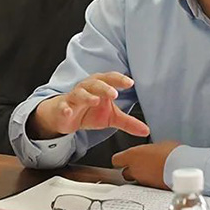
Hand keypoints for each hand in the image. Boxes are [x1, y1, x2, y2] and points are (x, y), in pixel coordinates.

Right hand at [29, 72, 148, 139]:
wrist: (65, 116)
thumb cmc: (89, 111)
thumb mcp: (111, 117)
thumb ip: (128, 122)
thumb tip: (146, 130)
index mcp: (100, 86)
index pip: (111, 79)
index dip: (120, 80)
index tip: (130, 83)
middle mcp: (87, 88)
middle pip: (96, 83)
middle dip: (105, 87)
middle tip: (114, 94)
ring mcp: (74, 97)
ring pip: (79, 93)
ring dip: (87, 96)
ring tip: (95, 100)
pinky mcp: (63, 108)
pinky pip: (64, 107)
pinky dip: (66, 109)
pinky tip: (69, 112)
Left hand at [112, 141, 181, 188]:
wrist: (183, 168)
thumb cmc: (172, 153)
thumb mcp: (159, 145)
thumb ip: (150, 150)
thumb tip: (151, 151)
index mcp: (132, 156)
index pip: (116, 160)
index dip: (122, 159)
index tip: (127, 158)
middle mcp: (134, 171)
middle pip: (125, 173)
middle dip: (132, 170)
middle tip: (142, 166)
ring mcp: (142, 182)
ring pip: (136, 181)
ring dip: (142, 177)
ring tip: (154, 172)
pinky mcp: (151, 191)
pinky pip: (147, 187)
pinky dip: (151, 183)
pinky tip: (160, 178)